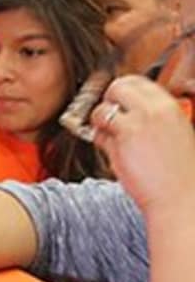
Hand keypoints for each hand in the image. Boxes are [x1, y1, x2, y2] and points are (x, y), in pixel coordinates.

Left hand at [91, 75, 194, 214]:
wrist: (181, 199)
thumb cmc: (179, 174)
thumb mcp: (174, 136)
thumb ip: (152, 120)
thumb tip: (127, 111)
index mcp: (171, 107)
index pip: (138, 82)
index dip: (123, 92)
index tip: (118, 101)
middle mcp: (155, 110)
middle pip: (117, 87)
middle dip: (108, 102)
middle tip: (109, 118)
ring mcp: (138, 122)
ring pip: (102, 109)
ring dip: (101, 124)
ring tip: (114, 140)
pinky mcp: (124, 137)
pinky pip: (99, 131)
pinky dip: (101, 141)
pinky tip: (114, 153)